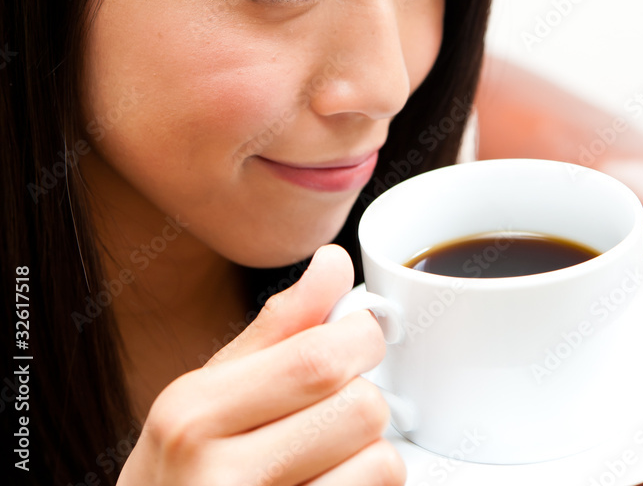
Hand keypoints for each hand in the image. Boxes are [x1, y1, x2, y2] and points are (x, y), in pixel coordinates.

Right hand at [118, 244, 406, 484]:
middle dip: (366, 397)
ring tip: (329, 457)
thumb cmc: (180, 472)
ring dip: (372, 453)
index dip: (361, 337)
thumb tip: (333, 262)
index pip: (316, 358)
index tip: (361, 336)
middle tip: (338, 407)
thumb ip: (278, 327)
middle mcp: (217, 474)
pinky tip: (324, 483)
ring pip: (378, 463)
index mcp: (196, 410)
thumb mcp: (207, 393)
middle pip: (358, 408)